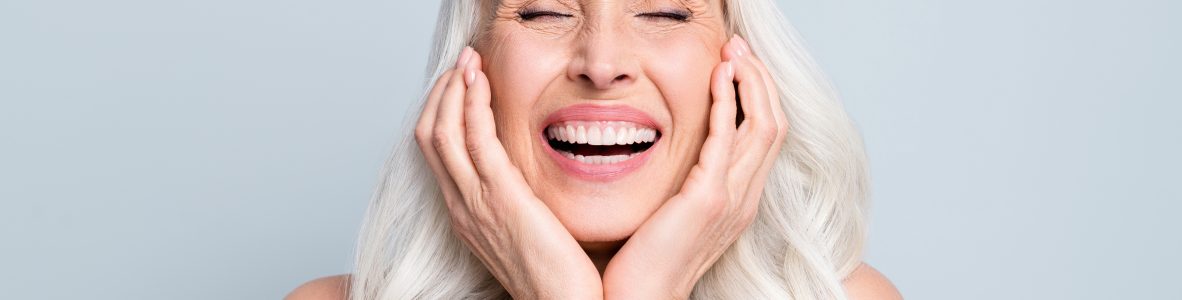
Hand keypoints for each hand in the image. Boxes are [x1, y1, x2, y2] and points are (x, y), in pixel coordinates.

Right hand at [415, 47, 603, 299]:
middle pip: (429, 136)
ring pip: (443, 133)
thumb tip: (524, 177)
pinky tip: (483, 84)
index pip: (437, 152)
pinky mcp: (500, 198)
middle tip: (462, 63)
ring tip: (468, 62)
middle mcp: (462, 206)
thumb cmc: (556, 276)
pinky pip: (475, 141)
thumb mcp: (526, 230)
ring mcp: (475, 202)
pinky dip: (474, 105)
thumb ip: (516, 201)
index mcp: (466, 213)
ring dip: (453, 89)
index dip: (443, 111)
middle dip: (442, 92)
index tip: (462, 83)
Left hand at [601, 36, 788, 298]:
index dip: (759, 96)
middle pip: (775, 124)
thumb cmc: (647, 261)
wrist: (642, 299)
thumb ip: (687, 182)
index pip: (766, 136)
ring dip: (751, 81)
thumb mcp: (676, 213)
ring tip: (735, 52)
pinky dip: (727, 101)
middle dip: (761, 79)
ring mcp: (732, 198)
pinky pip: (727, 138)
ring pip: (763, 125)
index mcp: (741, 200)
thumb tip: (679, 154)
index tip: (739, 65)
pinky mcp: (708, 198)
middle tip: (741, 47)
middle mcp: (745, 198)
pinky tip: (719, 77)